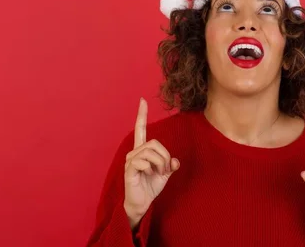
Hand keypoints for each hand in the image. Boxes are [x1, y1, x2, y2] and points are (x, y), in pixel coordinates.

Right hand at [123, 98, 179, 227]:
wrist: (142, 203)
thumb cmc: (151, 186)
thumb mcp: (165, 174)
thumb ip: (170, 164)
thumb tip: (175, 161)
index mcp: (142, 150)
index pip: (140, 129)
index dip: (142, 115)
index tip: (142, 100)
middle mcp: (134, 152)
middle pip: (155, 143)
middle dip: (164, 156)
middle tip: (165, 169)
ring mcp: (130, 160)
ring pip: (151, 151)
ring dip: (160, 163)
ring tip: (158, 173)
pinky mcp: (129, 169)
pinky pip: (144, 161)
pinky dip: (152, 168)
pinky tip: (149, 175)